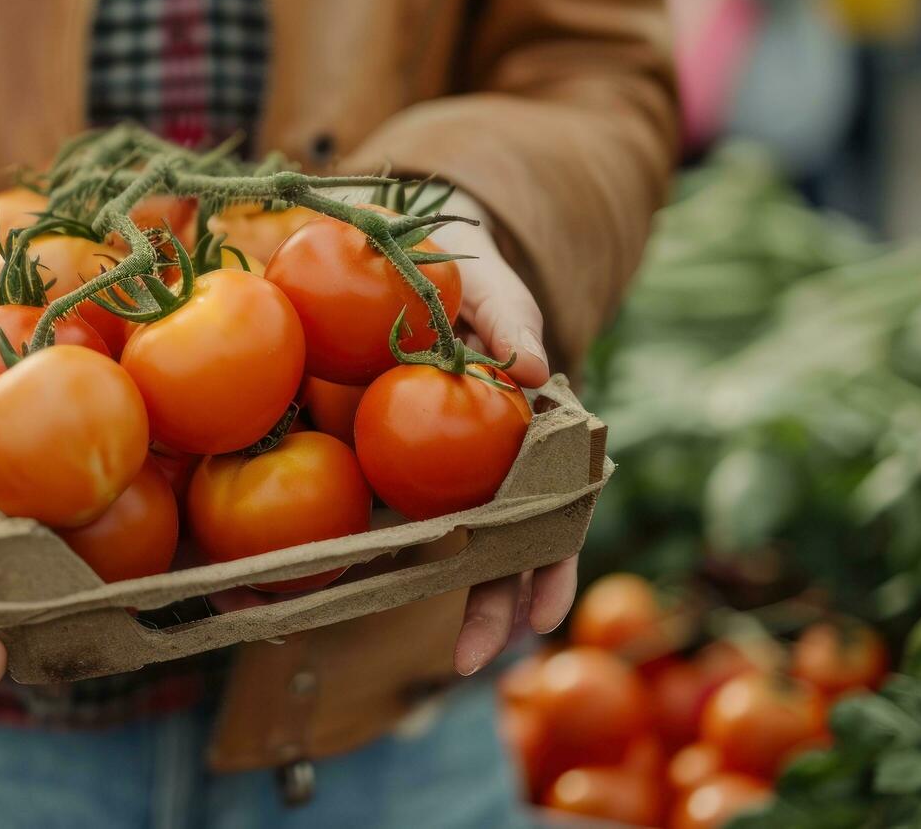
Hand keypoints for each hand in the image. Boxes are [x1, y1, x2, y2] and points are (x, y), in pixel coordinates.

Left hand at [434, 191, 577, 674]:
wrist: (415, 259)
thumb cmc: (466, 273)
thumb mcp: (489, 287)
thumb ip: (509, 319)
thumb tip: (531, 371)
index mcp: (531, 431)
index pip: (555, 509)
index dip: (552, 563)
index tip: (542, 617)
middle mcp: (497, 462)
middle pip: (508, 546)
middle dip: (497, 605)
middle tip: (475, 660)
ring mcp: (448, 469)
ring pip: (458, 545)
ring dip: (455, 600)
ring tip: (450, 658)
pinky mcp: (397, 464)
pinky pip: (395, 516)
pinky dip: (388, 558)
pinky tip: (364, 594)